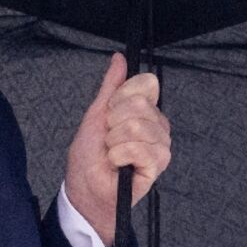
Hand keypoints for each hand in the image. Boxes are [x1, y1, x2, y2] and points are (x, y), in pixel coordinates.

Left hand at [65, 52, 171, 246]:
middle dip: (114, 121)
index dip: (121, 97)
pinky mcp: (158, 165)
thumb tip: (119, 58)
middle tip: (108, 138)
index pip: (146, 84)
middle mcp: (158, 125)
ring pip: (139, 126)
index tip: (109, 114)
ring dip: (115, 141)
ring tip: (112, 152)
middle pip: (141, 104)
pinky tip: (118, 164)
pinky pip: (141, 148)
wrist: (86, 188)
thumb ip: (111, 86)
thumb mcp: (96, 114)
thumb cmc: (90, 155)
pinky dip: (120, 155)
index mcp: (146, 110)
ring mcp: (160, 145)